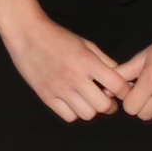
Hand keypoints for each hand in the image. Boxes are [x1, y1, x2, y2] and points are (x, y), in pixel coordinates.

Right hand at [0, 1, 124, 123]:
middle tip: (103, 98)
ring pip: (87, 114)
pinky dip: (74, 112)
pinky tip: (72, 102)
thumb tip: (121, 79)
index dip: (124, 91)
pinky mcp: (46, 96)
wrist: (27, 34)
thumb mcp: (86, 44)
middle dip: (108, 104)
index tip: (121, 91)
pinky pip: (68, 116)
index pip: (116, 85)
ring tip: (87, 100)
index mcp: (87, 61)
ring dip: (91, 109)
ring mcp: (59, 89)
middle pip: (103, 106)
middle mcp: (75, 77)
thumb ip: (105, 61)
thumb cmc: (58, 37)